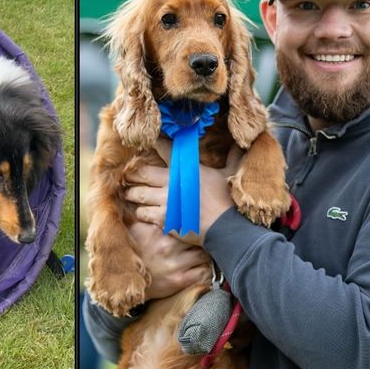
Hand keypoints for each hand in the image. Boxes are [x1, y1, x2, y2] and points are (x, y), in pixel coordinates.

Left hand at [124, 140, 242, 244]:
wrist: (225, 228)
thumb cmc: (227, 200)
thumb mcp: (229, 175)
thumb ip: (232, 158)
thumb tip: (240, 144)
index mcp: (186, 169)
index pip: (166, 150)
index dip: (155, 143)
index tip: (149, 140)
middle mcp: (172, 183)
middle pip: (142, 173)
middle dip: (134, 174)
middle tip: (129, 175)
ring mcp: (165, 202)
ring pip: (139, 195)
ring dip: (134, 195)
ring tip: (131, 195)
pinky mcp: (163, 219)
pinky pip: (144, 213)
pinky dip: (142, 213)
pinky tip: (143, 213)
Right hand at [128, 220, 213, 299]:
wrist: (126, 282)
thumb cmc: (132, 254)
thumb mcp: (135, 231)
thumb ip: (147, 216)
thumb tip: (155, 198)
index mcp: (159, 231)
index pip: (186, 221)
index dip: (195, 222)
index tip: (200, 222)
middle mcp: (168, 246)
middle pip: (198, 237)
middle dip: (204, 237)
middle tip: (208, 238)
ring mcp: (175, 264)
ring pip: (204, 254)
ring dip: (206, 254)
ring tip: (206, 253)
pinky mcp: (180, 280)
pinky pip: (204, 273)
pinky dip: (207, 270)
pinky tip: (204, 267)